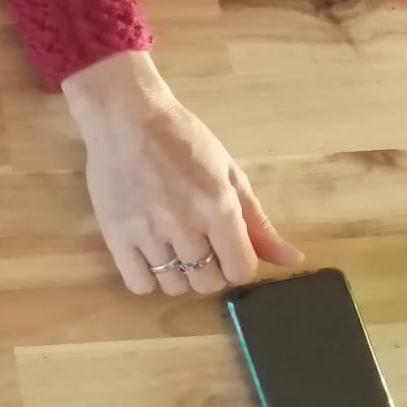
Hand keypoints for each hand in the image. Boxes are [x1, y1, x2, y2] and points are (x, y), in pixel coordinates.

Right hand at [63, 52, 301, 295]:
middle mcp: (185, 225)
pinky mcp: (116, 236)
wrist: (125, 119)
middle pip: (207, 283)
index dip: (239, 267)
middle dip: (210, 273)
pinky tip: (151, 260)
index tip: (228, 253)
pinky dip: (149, 280)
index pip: (240, 270)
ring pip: (173, 286)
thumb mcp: (229, 174)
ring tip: (173, 253)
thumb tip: (290, 259)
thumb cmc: (182, 140)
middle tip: (201, 251)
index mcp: (219, 207)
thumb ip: (257, 221)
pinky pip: (139, 283)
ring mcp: (147, 233)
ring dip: (179, 277)